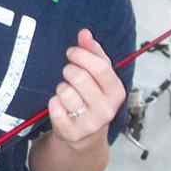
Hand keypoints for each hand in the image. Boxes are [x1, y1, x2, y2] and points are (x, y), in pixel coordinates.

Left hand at [47, 29, 125, 148]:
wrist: (85, 136)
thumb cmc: (91, 100)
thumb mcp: (98, 76)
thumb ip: (93, 52)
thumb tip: (84, 33)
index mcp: (117, 92)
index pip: (100, 67)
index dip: (81, 55)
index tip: (72, 52)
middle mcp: (107, 109)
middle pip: (79, 77)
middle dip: (68, 70)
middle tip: (68, 74)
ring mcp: (89, 123)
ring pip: (64, 91)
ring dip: (61, 88)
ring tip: (66, 93)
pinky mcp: (71, 132)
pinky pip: (54, 106)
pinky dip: (54, 102)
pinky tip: (61, 107)